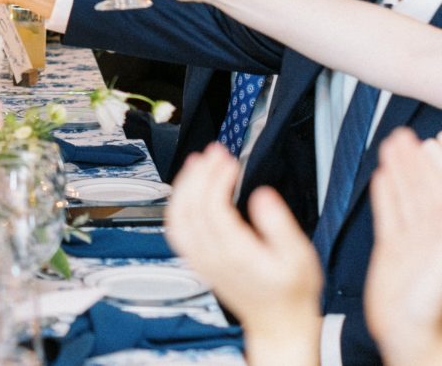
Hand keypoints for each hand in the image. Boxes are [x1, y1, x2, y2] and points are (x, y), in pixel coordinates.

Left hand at [166, 144, 322, 354]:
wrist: (277, 323)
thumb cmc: (291, 291)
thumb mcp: (299, 256)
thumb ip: (279, 225)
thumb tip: (262, 195)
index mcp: (236, 254)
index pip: (213, 208)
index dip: (217, 179)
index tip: (229, 160)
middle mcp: (211, 257)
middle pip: (192, 208)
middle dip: (200, 173)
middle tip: (214, 152)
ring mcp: (200, 260)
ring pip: (178, 217)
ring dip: (185, 185)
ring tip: (197, 162)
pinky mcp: (196, 261)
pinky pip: (175, 229)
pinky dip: (177, 204)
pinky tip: (187, 189)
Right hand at [366, 129, 441, 365]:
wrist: (408, 339)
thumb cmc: (430, 310)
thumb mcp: (437, 259)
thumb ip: (435, 228)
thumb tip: (439, 200)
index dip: (440, 165)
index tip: (438, 138)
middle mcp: (434, 235)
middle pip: (427, 189)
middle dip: (418, 160)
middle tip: (407, 135)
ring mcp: (414, 244)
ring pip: (407, 198)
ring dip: (401, 171)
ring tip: (393, 145)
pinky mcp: (395, 255)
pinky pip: (390, 218)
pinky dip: (386, 197)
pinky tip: (382, 180)